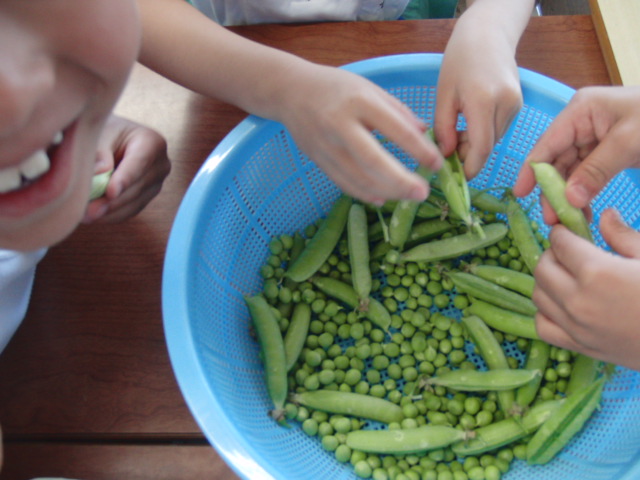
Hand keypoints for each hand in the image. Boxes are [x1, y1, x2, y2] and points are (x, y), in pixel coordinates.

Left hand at [83, 115, 170, 222]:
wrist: (111, 137)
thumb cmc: (103, 131)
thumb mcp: (99, 133)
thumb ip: (99, 152)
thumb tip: (100, 173)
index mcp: (153, 142)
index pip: (139, 164)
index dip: (125, 179)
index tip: (110, 193)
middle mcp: (160, 165)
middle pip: (137, 188)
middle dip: (112, 201)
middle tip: (87, 212)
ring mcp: (155, 184)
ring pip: (133, 203)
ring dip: (109, 212)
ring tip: (84, 217)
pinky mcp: (146, 198)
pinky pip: (129, 212)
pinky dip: (110, 216)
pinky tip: (92, 217)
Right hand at [276, 65, 443, 204]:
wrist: (291, 91)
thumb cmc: (336, 87)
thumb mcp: (370, 89)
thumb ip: (397, 112)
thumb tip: (425, 133)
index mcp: (359, 101)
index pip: (394, 129)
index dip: (418, 149)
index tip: (437, 163)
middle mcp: (340, 125)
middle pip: (373, 160)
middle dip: (400, 180)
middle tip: (423, 193)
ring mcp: (326, 145)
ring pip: (357, 177)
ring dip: (386, 191)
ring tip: (408, 198)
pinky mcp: (317, 160)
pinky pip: (343, 183)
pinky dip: (364, 193)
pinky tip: (382, 198)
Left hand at [434, 0, 526, 178]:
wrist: (488, 34)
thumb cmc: (460, 60)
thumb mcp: (444, 95)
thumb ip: (443, 128)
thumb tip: (445, 156)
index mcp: (484, 101)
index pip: (481, 147)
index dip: (469, 167)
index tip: (455, 176)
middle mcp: (506, 104)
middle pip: (488, 146)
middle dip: (468, 155)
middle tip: (446, 150)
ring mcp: (515, 104)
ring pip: (494, 139)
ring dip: (475, 144)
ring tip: (456, 131)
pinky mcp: (518, 104)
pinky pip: (499, 129)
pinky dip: (484, 133)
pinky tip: (470, 123)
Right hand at [514, 86, 639, 209]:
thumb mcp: (629, 142)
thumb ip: (596, 170)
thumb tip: (570, 199)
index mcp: (581, 111)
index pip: (547, 143)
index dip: (531, 170)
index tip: (520, 195)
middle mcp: (582, 123)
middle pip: (556, 161)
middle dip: (553, 190)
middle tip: (553, 220)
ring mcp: (594, 138)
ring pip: (571, 172)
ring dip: (569, 197)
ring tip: (571, 222)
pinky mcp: (606, 152)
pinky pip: (588, 176)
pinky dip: (585, 195)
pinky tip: (585, 213)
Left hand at [533, 209, 639, 370]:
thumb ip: (624, 236)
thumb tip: (605, 215)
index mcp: (597, 272)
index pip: (560, 244)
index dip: (562, 233)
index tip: (566, 231)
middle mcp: (578, 300)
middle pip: (542, 268)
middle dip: (551, 254)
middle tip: (568, 252)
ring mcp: (576, 326)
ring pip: (538, 296)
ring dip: (547, 281)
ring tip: (567, 277)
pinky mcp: (580, 347)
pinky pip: (543, 326)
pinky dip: (545, 313)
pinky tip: (563, 305)